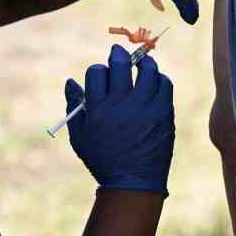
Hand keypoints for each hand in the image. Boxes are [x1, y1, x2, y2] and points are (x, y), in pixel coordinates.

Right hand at [64, 45, 174, 195]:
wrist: (134, 182)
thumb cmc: (103, 160)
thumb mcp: (80, 137)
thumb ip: (74, 107)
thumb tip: (70, 82)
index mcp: (99, 109)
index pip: (97, 72)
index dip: (99, 70)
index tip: (102, 75)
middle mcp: (122, 104)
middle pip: (121, 64)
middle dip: (118, 54)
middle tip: (119, 53)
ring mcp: (146, 107)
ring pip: (147, 70)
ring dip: (143, 62)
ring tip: (141, 63)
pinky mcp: (164, 112)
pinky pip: (164, 84)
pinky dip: (159, 79)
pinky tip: (154, 82)